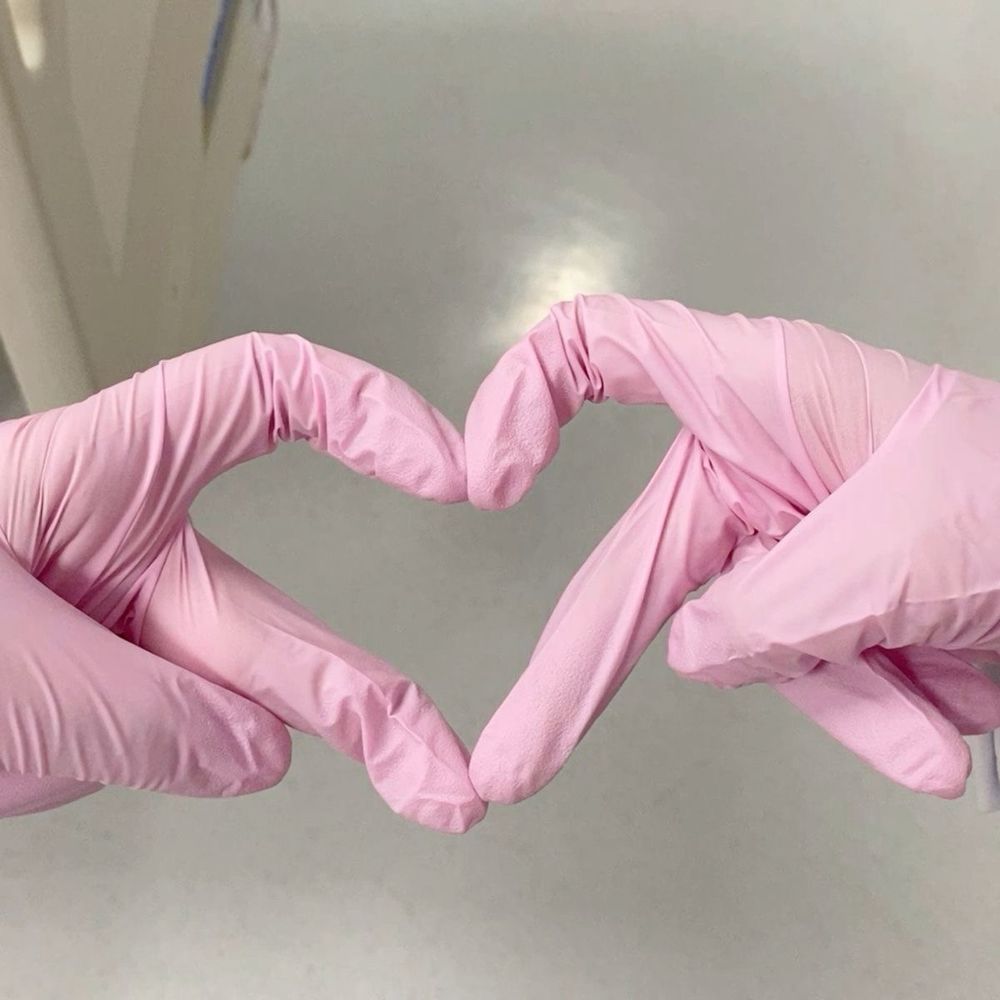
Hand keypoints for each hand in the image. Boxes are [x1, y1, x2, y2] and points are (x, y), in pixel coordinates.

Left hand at [0, 332, 484, 832]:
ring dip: (289, 732)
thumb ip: (140, 717)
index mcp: (96, 470)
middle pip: (266, 603)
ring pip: (226, 685)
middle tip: (431, 758)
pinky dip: (190, 758)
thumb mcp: (2, 669)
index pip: (264, 395)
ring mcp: (112, 622)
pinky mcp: (101, 690)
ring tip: (408, 781)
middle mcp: (118, 540)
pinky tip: (204, 765)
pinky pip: (172, 732)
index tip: (444, 468)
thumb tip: (259, 756)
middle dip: (357, 687)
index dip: (365, 411)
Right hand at [465, 294, 999, 803]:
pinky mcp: (825, 607)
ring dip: (840, 686)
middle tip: (517, 756)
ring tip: (928, 709)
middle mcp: (756, 462)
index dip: (527, 393)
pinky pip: (810, 676)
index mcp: (760, 390)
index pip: (604, 349)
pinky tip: (931, 747)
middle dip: (580, 667)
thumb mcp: (902, 547)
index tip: (491, 482)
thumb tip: (695, 650)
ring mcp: (787, 541)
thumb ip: (779, 609)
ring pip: (744, 641)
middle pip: (638, 558)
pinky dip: (872, 714)